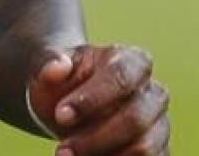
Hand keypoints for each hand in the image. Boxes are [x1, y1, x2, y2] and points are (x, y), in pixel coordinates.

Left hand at [28, 46, 169, 155]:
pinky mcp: (158, 149)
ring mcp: (159, 123)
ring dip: (103, 155)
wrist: (64, 105)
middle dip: (95, 138)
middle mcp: (152, 92)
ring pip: (144, 147)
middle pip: (135, 118)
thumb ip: (48, 62)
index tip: (61, 115)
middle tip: (63, 150)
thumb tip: (57, 66)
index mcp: (131, 60)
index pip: (121, 76)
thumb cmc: (60, 83)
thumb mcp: (47, 68)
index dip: (91, 98)